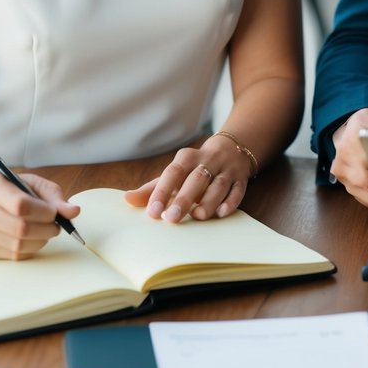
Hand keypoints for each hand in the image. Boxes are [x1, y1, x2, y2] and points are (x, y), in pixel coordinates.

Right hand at [0, 160, 80, 259]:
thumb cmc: (2, 183)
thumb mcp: (26, 180)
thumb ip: (52, 194)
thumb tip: (73, 212)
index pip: (20, 205)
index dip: (44, 212)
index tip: (54, 212)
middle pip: (20, 229)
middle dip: (46, 229)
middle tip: (56, 225)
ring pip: (17, 246)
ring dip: (40, 241)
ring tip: (45, 231)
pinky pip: (11, 255)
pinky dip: (28, 249)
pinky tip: (31, 238)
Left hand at [125, 138, 248, 222]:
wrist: (230, 149)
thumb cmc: (194, 168)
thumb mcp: (175, 173)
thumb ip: (152, 188)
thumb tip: (127, 199)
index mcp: (186, 158)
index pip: (173, 173)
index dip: (162, 191)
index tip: (153, 212)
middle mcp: (207, 161)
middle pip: (196, 178)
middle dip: (184, 198)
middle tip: (172, 218)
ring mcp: (226, 169)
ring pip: (218, 184)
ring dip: (208, 200)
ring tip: (198, 217)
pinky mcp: (240, 179)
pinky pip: (237, 189)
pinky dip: (231, 201)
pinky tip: (222, 213)